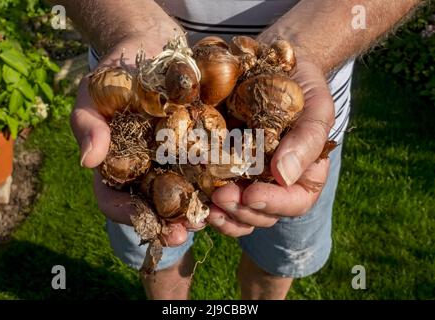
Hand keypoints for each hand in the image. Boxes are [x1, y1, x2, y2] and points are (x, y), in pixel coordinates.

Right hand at [71, 36, 203, 246]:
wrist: (151, 47)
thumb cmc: (116, 73)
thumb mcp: (94, 93)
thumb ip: (88, 125)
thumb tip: (89, 161)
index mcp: (117, 166)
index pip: (114, 200)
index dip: (127, 214)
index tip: (144, 220)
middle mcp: (146, 171)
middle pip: (155, 207)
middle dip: (170, 223)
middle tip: (187, 230)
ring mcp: (174, 161)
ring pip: (185, 194)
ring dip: (199, 210)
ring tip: (214, 216)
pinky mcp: (199, 146)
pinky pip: (209, 168)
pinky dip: (219, 180)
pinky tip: (232, 186)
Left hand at [207, 55, 334, 236]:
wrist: (272, 59)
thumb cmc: (302, 85)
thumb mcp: (316, 105)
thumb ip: (308, 139)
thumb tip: (285, 176)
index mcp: (302, 174)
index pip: (294, 202)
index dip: (274, 204)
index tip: (252, 195)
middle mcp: (273, 181)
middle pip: (260, 213)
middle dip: (240, 211)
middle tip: (220, 197)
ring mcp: (245, 176)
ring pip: (235, 211)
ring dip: (220, 214)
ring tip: (204, 206)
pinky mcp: (220, 165)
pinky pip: (211, 190)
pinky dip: (200, 198)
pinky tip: (190, 194)